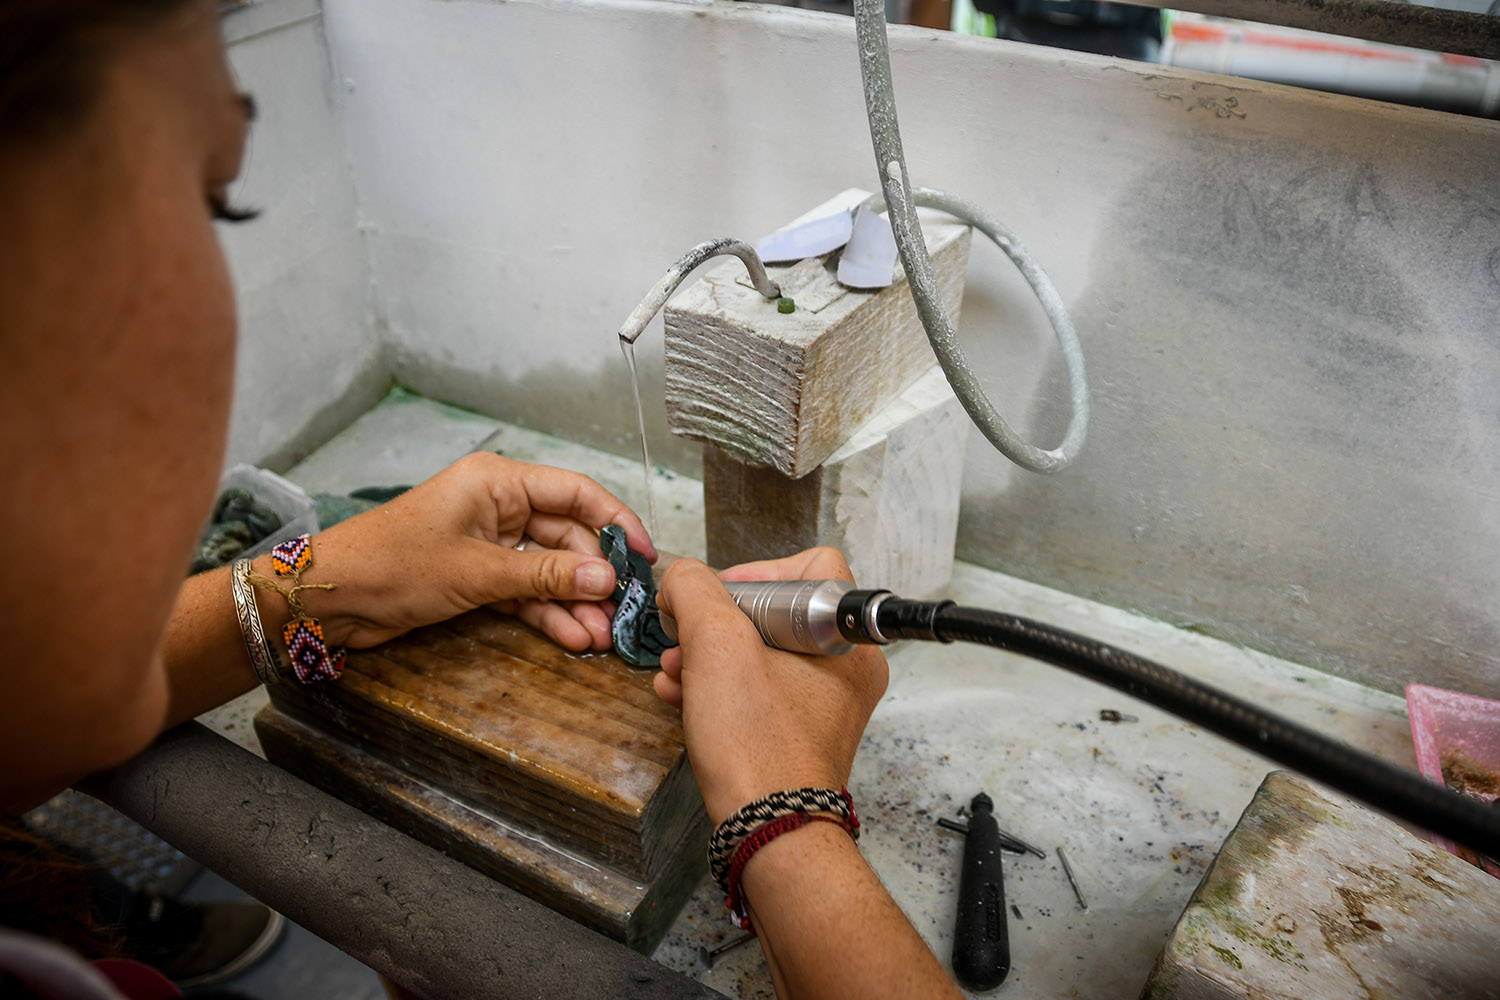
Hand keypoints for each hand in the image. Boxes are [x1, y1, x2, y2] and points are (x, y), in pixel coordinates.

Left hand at [278, 452, 653, 651]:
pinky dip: (547, 613)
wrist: (331, 600)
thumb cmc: (391, 565)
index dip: (617, 522)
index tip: (646, 556)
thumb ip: (547, 575)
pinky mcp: (478, 576)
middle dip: (595, 576)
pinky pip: (527, 591)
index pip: (576, 493)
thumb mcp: (479, 571)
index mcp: (497, 481)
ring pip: (550, 569)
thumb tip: (607, 579)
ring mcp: (488, 543)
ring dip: (574, 602)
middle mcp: (498, 506)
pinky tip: (571, 637)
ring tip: (600, 637)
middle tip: (621, 611)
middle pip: (568, 536)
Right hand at [654, 548, 887, 824]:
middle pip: (776, 612)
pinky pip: (760, 692)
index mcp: (847, 639)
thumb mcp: (716, 645)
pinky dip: (721, 689)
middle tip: (686, 636)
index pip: (811, 568)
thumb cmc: (758, 748)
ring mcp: (825, 705)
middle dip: (718, 623)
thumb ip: (695, 590)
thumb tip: (682, 576)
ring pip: (762, 654)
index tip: (718, 595)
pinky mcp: (800, 734)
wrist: (768, 830)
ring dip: (709, 656)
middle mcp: (846, 669)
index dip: (757, 572)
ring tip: (674, 671)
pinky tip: (682, 697)